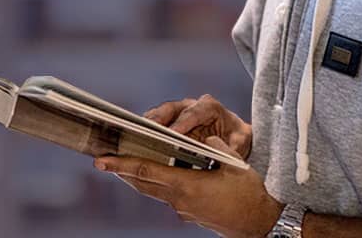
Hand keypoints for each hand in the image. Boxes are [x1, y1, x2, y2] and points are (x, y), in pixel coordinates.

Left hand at [95, 137, 282, 237]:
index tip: (103, 160)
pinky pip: (166, 196)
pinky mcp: (189, 213)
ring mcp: (183, 209)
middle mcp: (180, 199)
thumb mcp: (235, 164)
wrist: (258, 223)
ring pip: (153, 191)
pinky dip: (156, 185)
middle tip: (103, 161)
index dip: (122, 164)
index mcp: (187, 185)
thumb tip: (205, 138)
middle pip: (143, 184)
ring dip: (137, 179)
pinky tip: (158, 176)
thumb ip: (216, 147)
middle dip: (122, 171)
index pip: (147, 171)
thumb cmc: (249, 193)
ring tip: (124, 166)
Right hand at [144, 94, 251, 159]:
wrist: (232, 140)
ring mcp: (176, 114)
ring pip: (157, 116)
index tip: (174, 133)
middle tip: (147, 131)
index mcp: (209, 107)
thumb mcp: (241, 141)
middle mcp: (190, 106)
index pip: (194, 112)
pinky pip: (152, 126)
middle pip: (170, 109)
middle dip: (158, 120)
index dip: (183, 122)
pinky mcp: (166, 124)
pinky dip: (143, 134)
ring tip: (134, 138)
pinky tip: (135, 146)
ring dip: (146, 126)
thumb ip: (235, 145)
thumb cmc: (236, 138)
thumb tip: (223, 151)